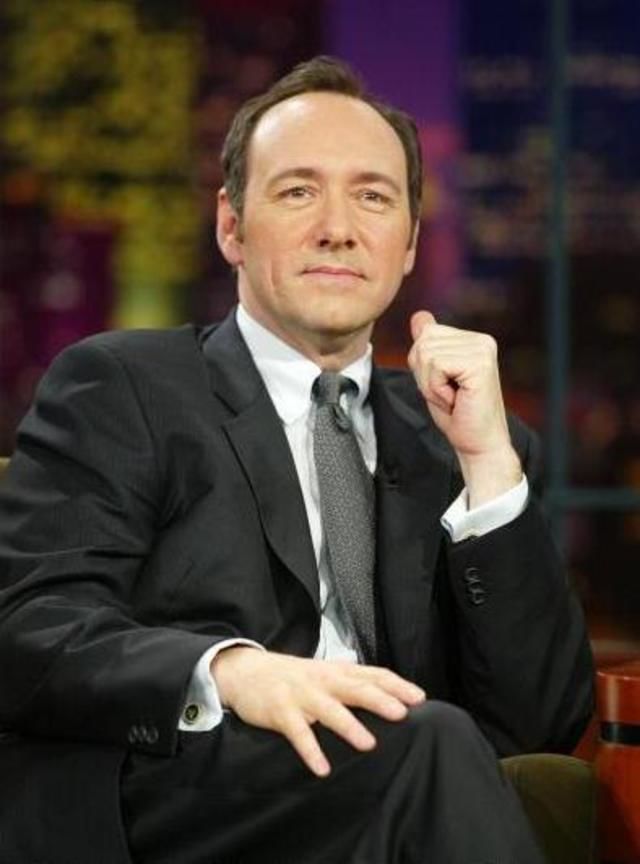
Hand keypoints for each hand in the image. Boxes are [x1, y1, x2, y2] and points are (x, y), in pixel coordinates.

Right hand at [212, 647, 425, 776]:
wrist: (245, 670)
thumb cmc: (292, 676)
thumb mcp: (324, 673)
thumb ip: (352, 682)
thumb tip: (389, 696)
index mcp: (336, 671)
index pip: (371, 674)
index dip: (395, 685)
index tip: (419, 698)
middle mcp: (322, 680)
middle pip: (355, 687)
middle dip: (379, 700)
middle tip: (401, 714)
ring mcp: (301, 694)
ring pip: (328, 709)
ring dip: (348, 725)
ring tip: (368, 743)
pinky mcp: (280, 711)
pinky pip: (297, 732)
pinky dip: (310, 750)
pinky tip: (322, 768)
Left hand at [408, 310, 521, 505]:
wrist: (478, 444)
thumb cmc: (458, 415)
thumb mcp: (435, 376)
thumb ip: (428, 346)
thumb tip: (419, 316)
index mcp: (472, 340)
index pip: (426, 334)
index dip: (423, 366)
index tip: (445, 385)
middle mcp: (481, 340)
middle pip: (423, 342)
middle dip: (425, 375)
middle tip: (449, 394)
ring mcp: (483, 349)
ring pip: (427, 354)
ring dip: (431, 384)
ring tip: (453, 398)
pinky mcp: (480, 363)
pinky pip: (436, 366)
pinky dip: (437, 388)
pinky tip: (456, 399)